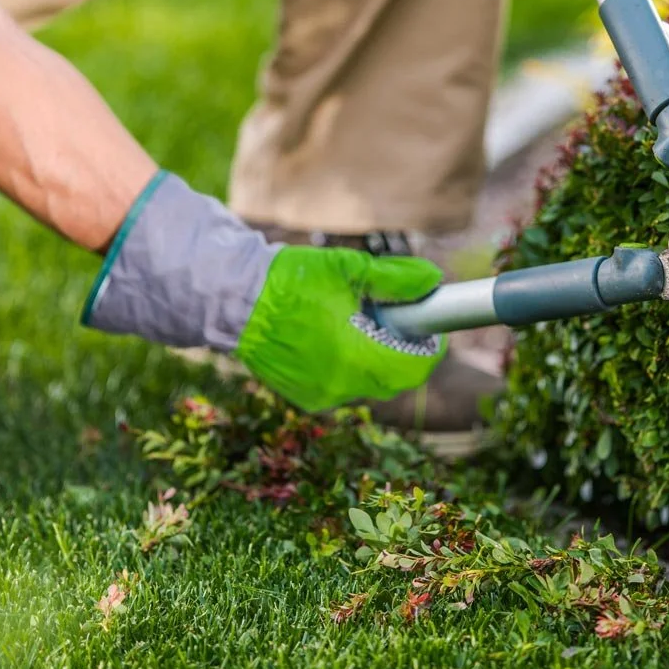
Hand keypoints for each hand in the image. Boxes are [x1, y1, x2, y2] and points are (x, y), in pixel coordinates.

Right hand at [237, 247, 444, 410]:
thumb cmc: (293, 281)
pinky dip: (350, 366)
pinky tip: (333, 337)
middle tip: (397, 319)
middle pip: (396, 379)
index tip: (430, 325)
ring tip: (359, 323)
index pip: (416, 367)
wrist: (236, 302)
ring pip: (369, 384)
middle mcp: (342, 387)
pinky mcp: (306, 398)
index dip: (431, 347)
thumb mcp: (349, 270)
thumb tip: (432, 281)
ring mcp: (322, 397)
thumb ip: (396, 279)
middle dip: (404, 351)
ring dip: (376, 358)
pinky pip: (343, 386)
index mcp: (357, 358)